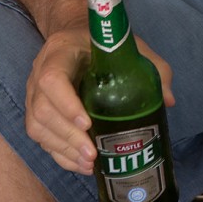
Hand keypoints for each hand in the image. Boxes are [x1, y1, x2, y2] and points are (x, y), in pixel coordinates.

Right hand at [25, 28, 174, 174]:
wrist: (77, 37)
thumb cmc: (105, 44)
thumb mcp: (131, 46)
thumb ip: (153, 68)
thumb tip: (168, 100)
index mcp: (61, 51)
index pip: (53, 79)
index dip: (67, 104)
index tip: (88, 123)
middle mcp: (40, 72)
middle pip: (43, 110)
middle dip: (68, 137)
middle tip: (93, 154)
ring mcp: (34, 92)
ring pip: (37, 127)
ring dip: (63, 149)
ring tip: (90, 163)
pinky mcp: (36, 110)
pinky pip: (40, 137)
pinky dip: (60, 154)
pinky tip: (81, 164)